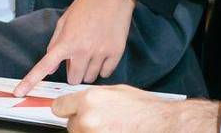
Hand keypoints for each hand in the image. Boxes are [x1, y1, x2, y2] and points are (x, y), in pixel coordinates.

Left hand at [17, 0, 135, 94]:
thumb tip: (50, 69)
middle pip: (74, 79)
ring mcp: (100, 53)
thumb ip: (55, 44)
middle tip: (77, 58)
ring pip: (90, 78)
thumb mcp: (65, 20)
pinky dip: (102, 68)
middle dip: (73, 72)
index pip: (45, 66)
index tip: (19, 92)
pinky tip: (102, 54)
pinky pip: (106, 73)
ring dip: (88, 71)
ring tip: (91, 53)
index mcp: (66, 41)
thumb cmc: (87, 4)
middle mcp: (83, 50)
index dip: (30, 81)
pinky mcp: (116, 53)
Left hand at [52, 86, 215, 132]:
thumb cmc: (144, 109)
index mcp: (90, 100)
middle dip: (81, 122)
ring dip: (90, 132)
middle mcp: (88, 119)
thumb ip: (93, 97)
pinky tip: (113, 131)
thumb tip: (81, 102)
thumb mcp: (115, 92)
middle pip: (70, 124)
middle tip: (100, 120)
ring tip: (110, 127)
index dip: (65, 108)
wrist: (161, 124)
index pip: (59, 106)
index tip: (68, 111)